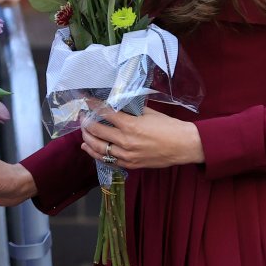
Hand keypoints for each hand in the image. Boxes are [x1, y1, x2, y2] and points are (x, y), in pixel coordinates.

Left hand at [79, 106, 203, 169]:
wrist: (184, 146)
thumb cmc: (169, 126)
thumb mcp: (148, 112)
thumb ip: (130, 110)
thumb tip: (116, 104)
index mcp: (130, 125)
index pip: (105, 113)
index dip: (93, 106)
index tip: (86, 101)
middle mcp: (125, 141)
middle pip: (97, 131)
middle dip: (86, 122)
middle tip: (81, 116)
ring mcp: (127, 155)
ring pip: (98, 148)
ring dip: (87, 138)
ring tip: (83, 131)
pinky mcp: (130, 164)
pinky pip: (108, 160)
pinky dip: (96, 154)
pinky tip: (88, 147)